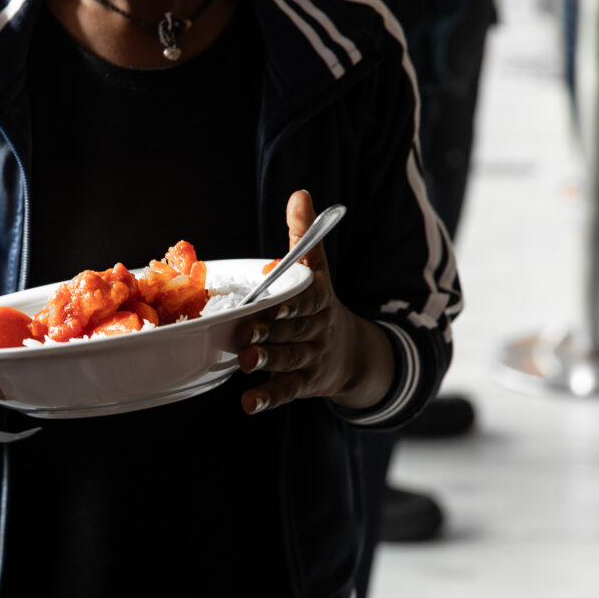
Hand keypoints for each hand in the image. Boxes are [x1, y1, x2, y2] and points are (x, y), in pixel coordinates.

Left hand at [234, 191, 392, 414]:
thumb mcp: (316, 270)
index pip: (306, 301)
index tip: (271, 302)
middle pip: (295, 332)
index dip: (290, 303)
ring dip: (268, 362)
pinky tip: (248, 403)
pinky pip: (287, 391)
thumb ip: (304, 237)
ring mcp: (310, 359)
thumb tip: (298, 194)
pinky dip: (268, 399)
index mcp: (318, 300)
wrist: (352, 354)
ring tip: (246, 362)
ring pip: (290, 361)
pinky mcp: (303, 383)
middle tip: (247, 333)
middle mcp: (316, 330)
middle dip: (272, 333)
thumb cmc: (320, 304)